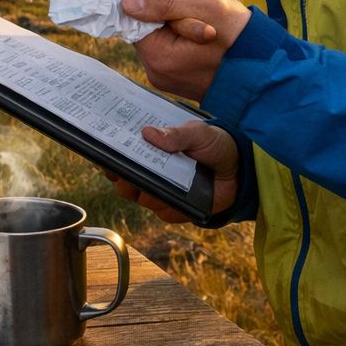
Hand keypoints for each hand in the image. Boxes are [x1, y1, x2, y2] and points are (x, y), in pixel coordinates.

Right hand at [103, 121, 239, 221]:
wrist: (240, 169)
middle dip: (124, 180)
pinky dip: (170, 206)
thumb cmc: (215, 144)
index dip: (108, 159)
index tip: (105, 158)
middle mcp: (150, 172)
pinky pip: (164, 213)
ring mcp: (161, 191)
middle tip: (129, 174)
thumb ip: (176, 134)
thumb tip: (148, 133)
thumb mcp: (198, 132)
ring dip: (149, 192)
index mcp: (150, 150)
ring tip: (164, 183)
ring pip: (141, 199)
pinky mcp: (174, 208)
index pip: (120, 156)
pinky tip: (181, 197)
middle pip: (123, 182)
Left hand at [122, 0, 252, 101]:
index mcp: (158, 56)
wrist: (268, 70)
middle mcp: (155, 72)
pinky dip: (181, 36)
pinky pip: (169, 49)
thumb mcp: (206, 5)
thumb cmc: (241, 35)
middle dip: (164, 11)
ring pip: (158, 37)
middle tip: (193, 4)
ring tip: (203, 20)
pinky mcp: (176, 80)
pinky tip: (203, 34)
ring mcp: (165, 78)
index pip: (134, 18)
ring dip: (174, 22)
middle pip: (145, 28)